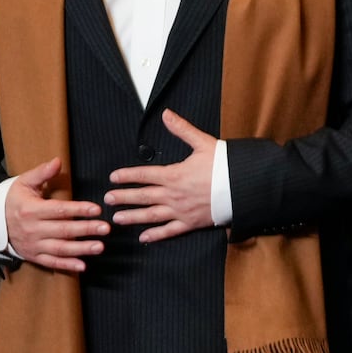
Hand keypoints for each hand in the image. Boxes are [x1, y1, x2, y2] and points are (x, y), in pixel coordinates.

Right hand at [4, 157, 106, 272]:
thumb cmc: (13, 200)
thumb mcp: (24, 183)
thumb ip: (42, 173)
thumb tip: (58, 161)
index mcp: (31, 210)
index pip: (59, 210)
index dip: (79, 210)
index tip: (97, 209)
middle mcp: (32, 229)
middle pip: (63, 230)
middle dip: (86, 229)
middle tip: (106, 228)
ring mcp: (33, 244)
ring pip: (59, 248)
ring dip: (81, 249)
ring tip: (100, 246)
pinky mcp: (33, 256)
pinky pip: (51, 262)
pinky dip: (67, 265)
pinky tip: (83, 265)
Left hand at [104, 110, 218, 242]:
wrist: (244, 187)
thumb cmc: (225, 165)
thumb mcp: (203, 143)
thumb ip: (182, 129)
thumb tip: (166, 114)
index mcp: (174, 175)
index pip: (144, 175)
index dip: (127, 176)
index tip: (113, 177)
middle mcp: (173, 194)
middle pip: (142, 196)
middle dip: (123, 197)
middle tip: (107, 199)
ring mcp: (181, 210)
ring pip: (151, 215)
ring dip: (132, 217)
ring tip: (117, 218)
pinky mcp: (191, 222)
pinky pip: (170, 230)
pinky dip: (156, 235)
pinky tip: (144, 237)